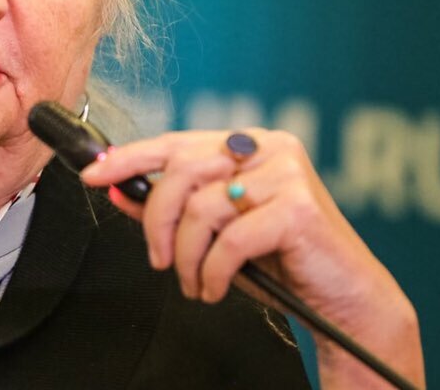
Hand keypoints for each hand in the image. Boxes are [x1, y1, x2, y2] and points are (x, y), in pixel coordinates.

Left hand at [79, 128, 424, 389]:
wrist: (346, 299)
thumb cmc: (283, 262)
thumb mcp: (218, 233)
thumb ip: (173, 209)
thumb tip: (119, 191)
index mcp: (249, 144)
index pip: (176, 142)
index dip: (129, 157)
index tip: (93, 174)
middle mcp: (269, 148)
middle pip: (181, 171)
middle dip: (157, 222)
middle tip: (159, 261)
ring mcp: (287, 174)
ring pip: (201, 208)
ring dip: (187, 257)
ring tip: (195, 281)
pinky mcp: (299, 208)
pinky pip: (229, 239)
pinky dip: (213, 272)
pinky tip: (217, 287)